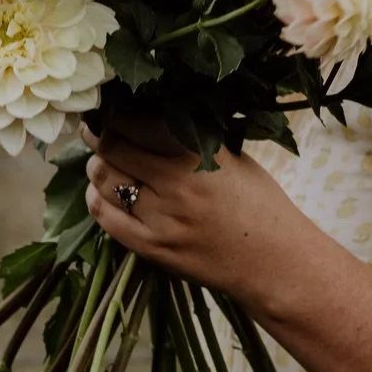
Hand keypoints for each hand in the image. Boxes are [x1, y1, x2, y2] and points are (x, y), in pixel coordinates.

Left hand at [83, 117, 299, 297]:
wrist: (275, 262)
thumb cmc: (261, 206)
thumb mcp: (234, 159)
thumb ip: (193, 139)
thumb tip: (149, 118)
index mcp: (198, 154)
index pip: (137, 121)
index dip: (115, 112)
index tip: (109, 109)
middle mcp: (176, 183)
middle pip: (113, 147)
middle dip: (99, 135)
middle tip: (96, 131)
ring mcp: (161, 218)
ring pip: (105, 181)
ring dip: (96, 166)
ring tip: (100, 161)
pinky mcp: (153, 248)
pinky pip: (107, 218)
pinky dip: (96, 199)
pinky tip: (100, 191)